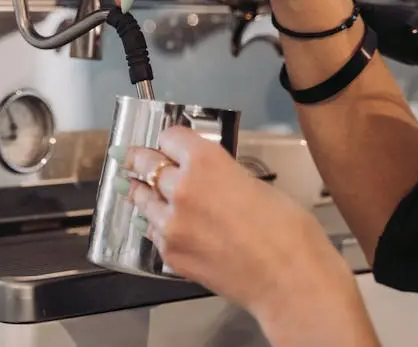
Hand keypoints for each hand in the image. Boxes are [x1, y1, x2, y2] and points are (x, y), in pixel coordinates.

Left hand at [116, 126, 361, 327]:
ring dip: (141, 192)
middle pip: (146, 164)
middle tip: (129, 156)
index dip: (170, 140)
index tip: (168, 144)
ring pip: (143, 199)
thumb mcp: (255, 185)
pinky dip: (155, 225)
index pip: (170, 137)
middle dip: (140, 159)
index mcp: (206, 161)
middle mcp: (180, 187)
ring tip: (132, 188)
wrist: (288, 280)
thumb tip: (208, 179)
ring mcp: (171, 223)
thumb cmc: (287, 230)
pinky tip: (157, 224)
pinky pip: (154, 232)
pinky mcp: (170, 254)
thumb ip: (223, 176)